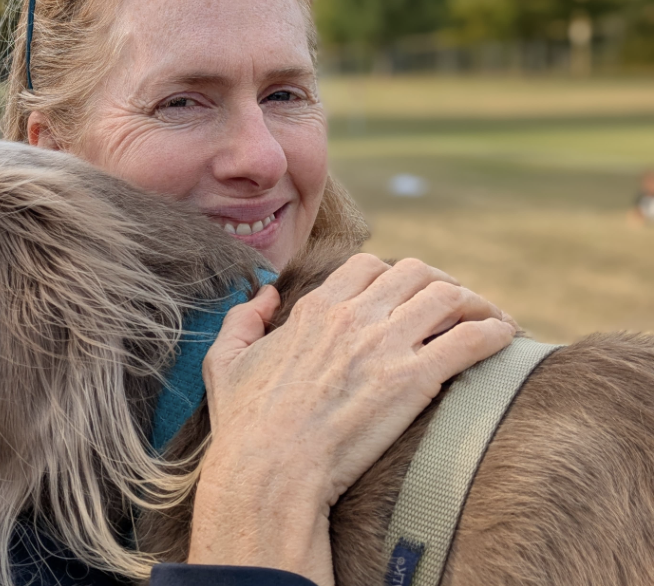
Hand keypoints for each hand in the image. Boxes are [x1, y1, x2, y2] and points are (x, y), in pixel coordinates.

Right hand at [188, 254, 514, 583]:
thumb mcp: (226, 360)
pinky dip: (495, 332)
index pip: (369, 266)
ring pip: (449, 296)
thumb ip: (243, 318)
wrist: (271, 467)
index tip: (409, 294)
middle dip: (442, 282)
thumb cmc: (245, 422)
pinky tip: (508, 338)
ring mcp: (385, 344)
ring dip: (477, 303)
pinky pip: (469, 339)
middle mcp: (354, 316)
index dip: (395, 275)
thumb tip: (265, 295)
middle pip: (416, 272)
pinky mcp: (413, 379)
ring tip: (492, 319)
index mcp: (317, 308)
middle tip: (458, 305)